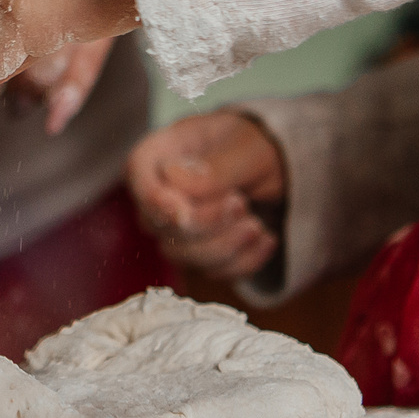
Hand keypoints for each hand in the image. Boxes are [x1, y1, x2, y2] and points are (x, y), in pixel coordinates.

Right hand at [127, 112, 286, 280]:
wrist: (278, 169)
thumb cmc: (255, 145)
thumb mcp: (247, 147)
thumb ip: (215, 167)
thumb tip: (176, 182)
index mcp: (158, 155)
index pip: (140, 180)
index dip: (158, 204)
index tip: (186, 214)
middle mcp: (158, 194)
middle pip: (162, 226)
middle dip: (207, 223)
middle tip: (242, 203)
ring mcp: (174, 229)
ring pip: (185, 256)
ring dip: (228, 245)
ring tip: (257, 223)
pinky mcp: (199, 254)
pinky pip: (213, 271)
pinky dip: (246, 260)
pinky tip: (266, 238)